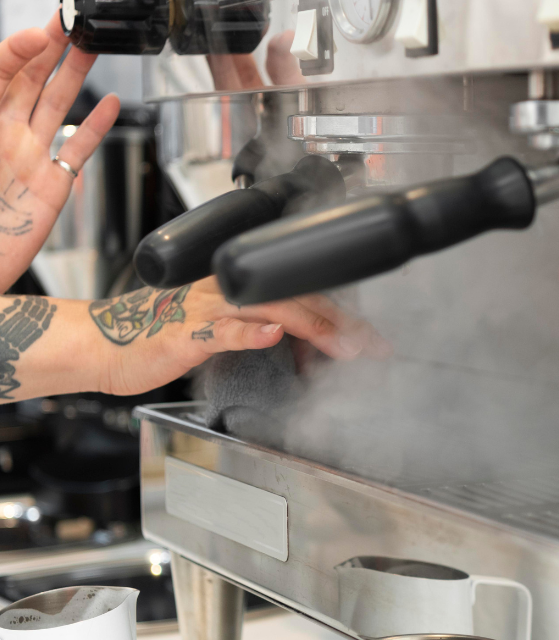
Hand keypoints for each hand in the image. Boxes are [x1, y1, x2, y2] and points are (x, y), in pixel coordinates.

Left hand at [0, 12, 118, 289]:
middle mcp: (2, 135)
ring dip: (73, 74)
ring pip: (54, 104)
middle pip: (27, 78)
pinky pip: (77, 147)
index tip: (45, 31)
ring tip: (91, 47)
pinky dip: (97, 124)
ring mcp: (28, 157)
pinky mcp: (52, 184)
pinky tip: (109, 104)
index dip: (20, 46)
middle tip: (72, 22)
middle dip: (50, 47)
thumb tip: (1, 76)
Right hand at [90, 277, 389, 396]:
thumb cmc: (160, 338)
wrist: (104, 344)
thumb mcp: (224, 336)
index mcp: (239, 287)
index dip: (342, 317)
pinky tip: (274, 335)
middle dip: (341, 323)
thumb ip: (265, 337)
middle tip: (372, 346)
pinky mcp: (186, 331)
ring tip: (344, 344)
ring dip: (313, 325)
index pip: (302, 295)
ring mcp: (207, 308)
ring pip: (269, 305)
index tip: (371, 341)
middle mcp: (227, 289)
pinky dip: (250, 332)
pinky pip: (221, 328)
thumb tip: (307, 351)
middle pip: (297, 296)